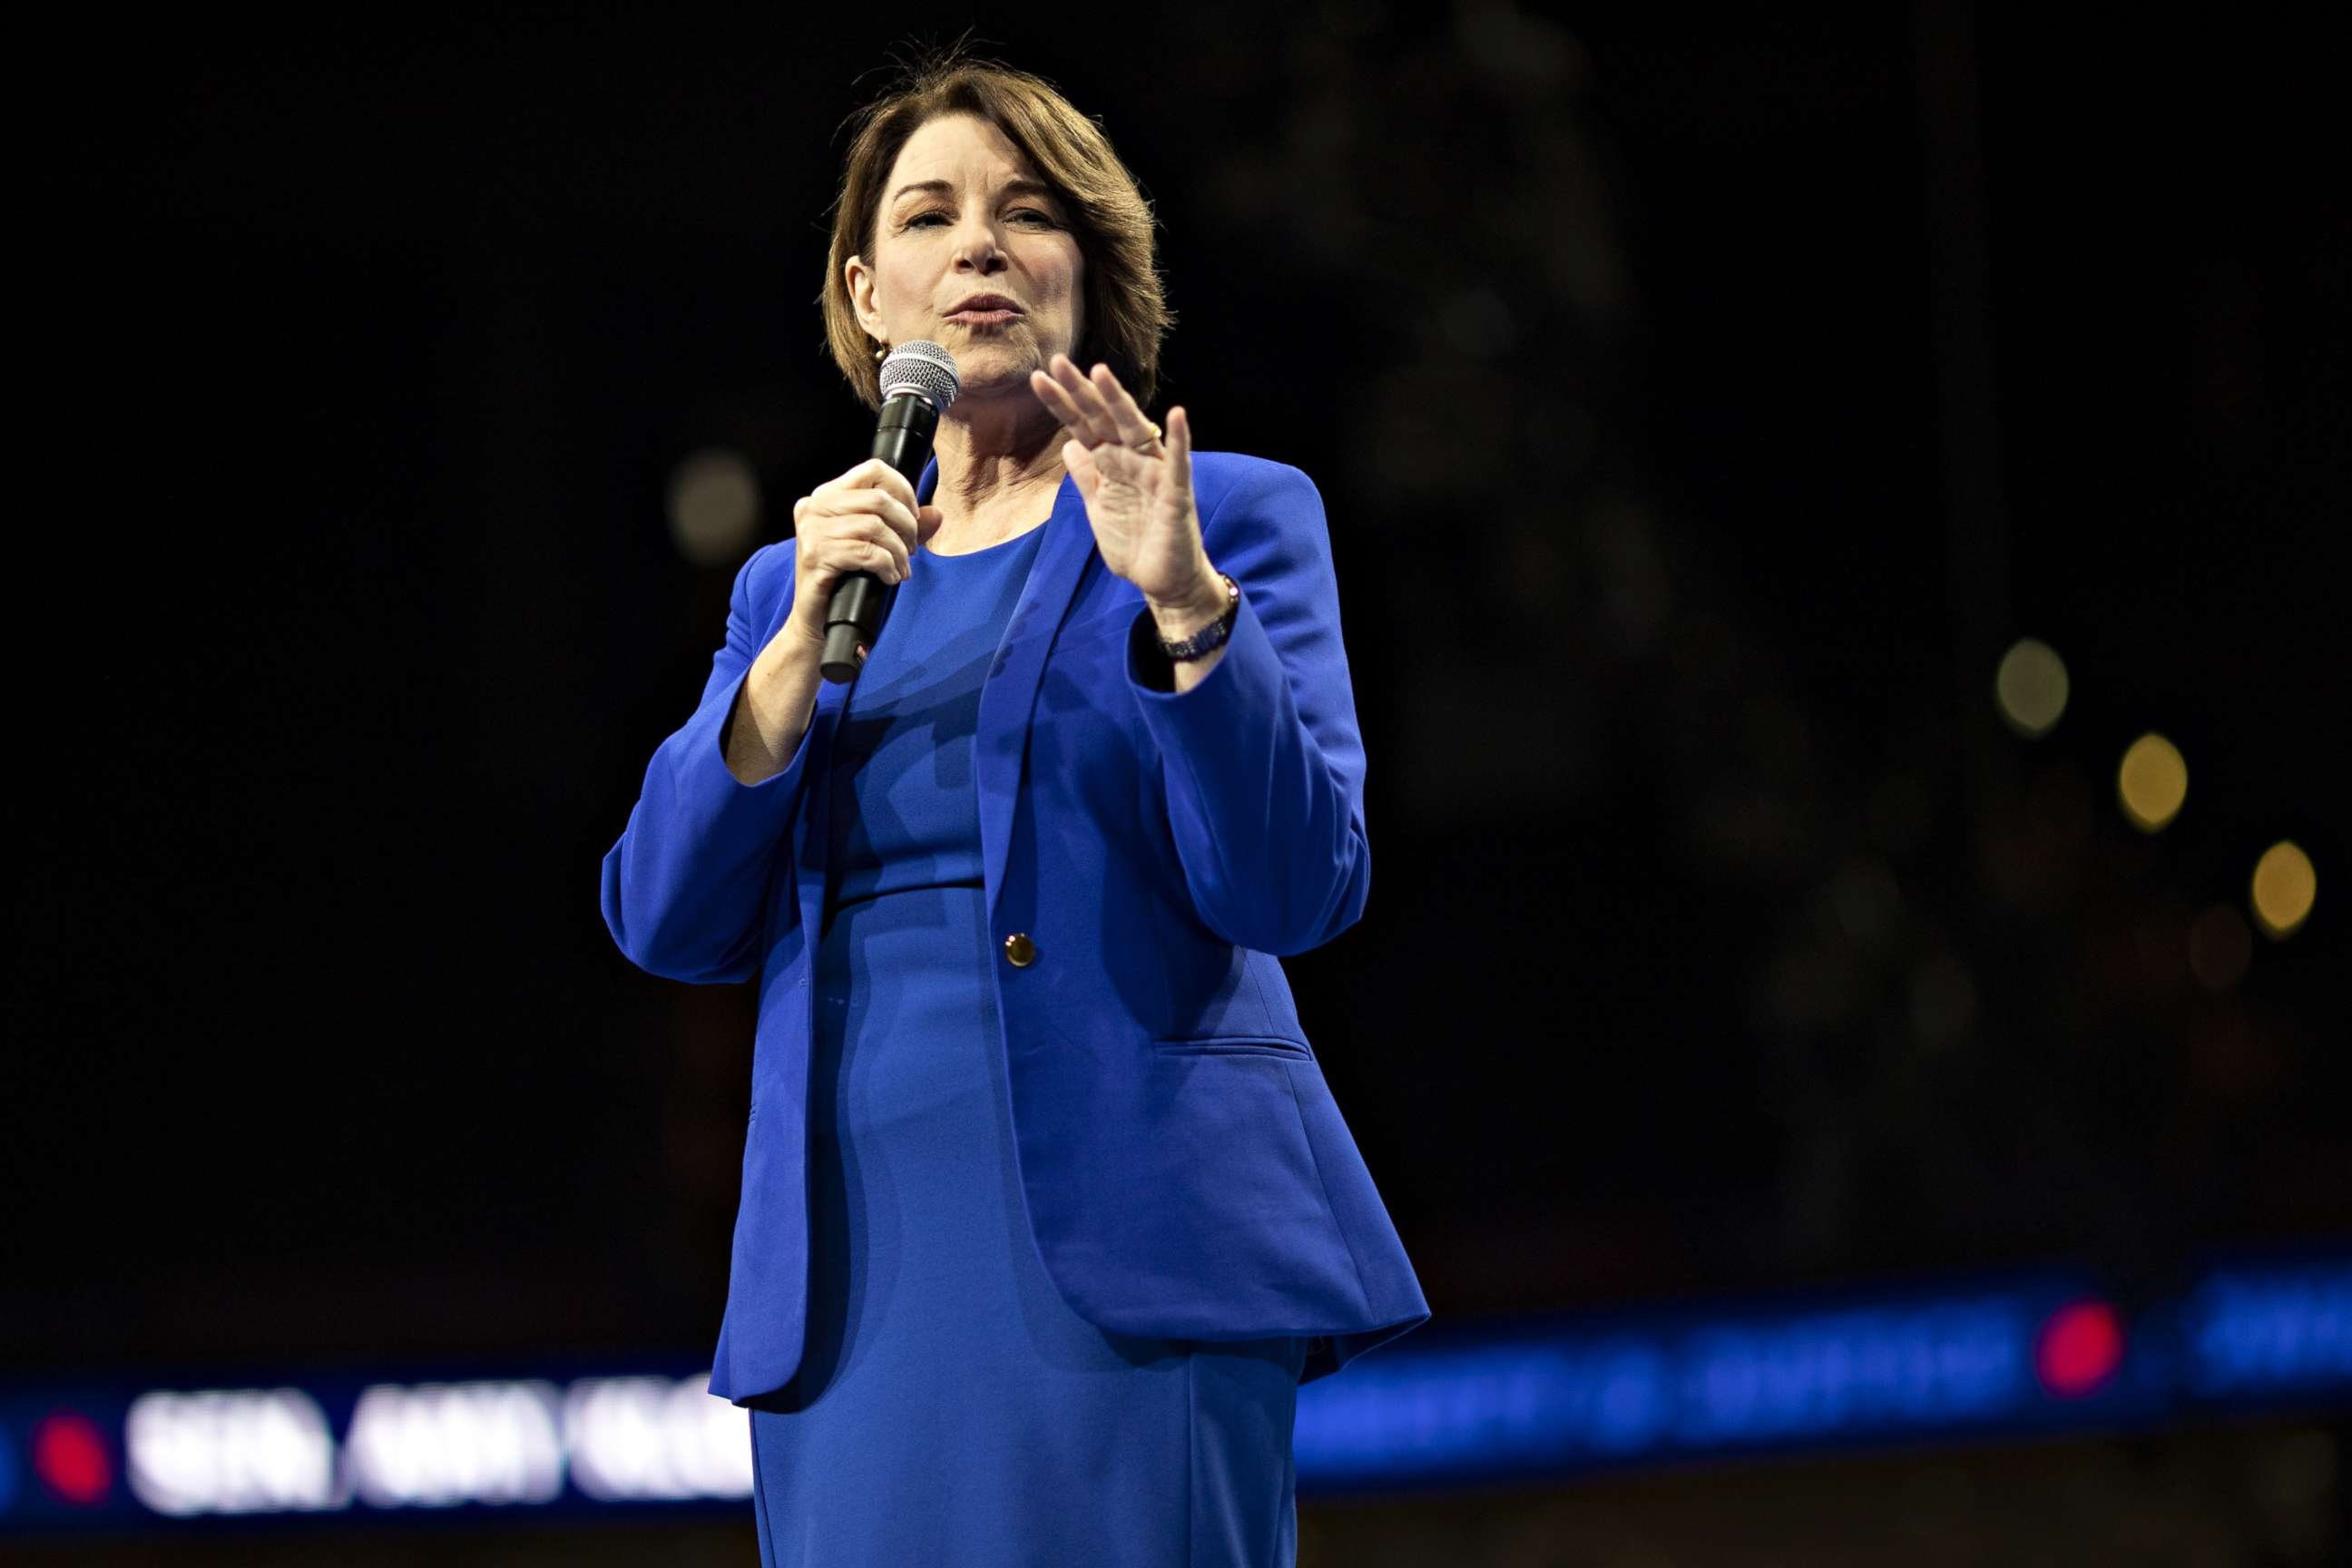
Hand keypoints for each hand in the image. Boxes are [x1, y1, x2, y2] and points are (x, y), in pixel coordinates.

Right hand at [781, 458, 943, 650]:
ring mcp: (812, 530)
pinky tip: (889, 577)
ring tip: (901, 568)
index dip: (904, 490)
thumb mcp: (877, 546)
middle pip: (879, 499)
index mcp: (828, 495)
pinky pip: (867, 552)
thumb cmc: (845, 580)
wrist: (815, 620)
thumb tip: (936, 514)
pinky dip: (887, 566)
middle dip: (907, 526)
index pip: (873, 469)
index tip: (914, 517)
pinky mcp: (815, 555)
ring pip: (875, 526)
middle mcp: (815, 506)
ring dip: (899, 551)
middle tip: (911, 550)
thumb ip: (905, 528)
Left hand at [1029, 355, 1224, 624]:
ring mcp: (1155, 474)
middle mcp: (1133, 460)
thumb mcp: (1099, 508)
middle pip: (1103, 419)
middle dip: (1080, 392)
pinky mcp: (1176, 494)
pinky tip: (1177, 415)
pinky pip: (1179, 464)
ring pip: (1135, 430)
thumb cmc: (1135, 544)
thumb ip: (1087, 477)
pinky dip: (1180, 440)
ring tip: (1100, 372)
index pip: (1082, 426)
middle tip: (1057, 361)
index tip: (1038, 378)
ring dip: (1118, 401)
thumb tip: (1070, 446)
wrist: (1162, 582)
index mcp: (1112, 463)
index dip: (1061, 404)